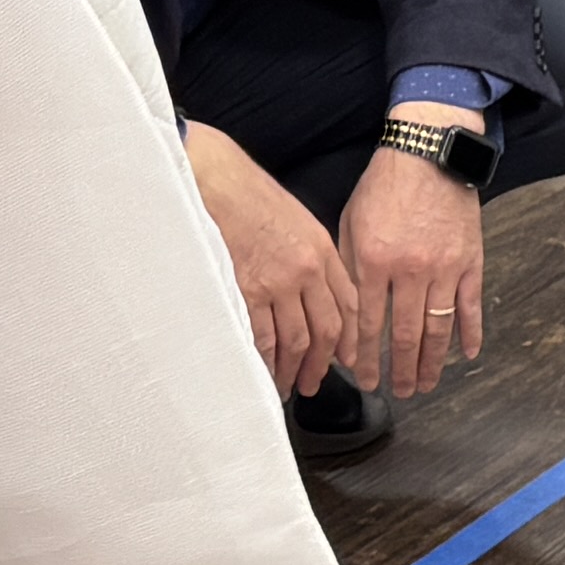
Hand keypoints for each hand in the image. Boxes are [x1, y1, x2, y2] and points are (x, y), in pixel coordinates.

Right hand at [185, 120, 356, 399]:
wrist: (215, 179)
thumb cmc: (249, 196)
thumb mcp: (297, 220)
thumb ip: (313, 257)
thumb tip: (316, 295)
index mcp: (322, 251)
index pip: (347, 305)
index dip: (349, 339)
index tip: (348, 360)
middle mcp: (305, 270)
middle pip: (325, 329)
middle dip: (322, 363)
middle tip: (315, 382)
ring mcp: (276, 282)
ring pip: (295, 340)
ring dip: (293, 369)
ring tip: (288, 385)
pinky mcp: (245, 290)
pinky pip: (261, 338)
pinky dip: (265, 362)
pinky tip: (263, 372)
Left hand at [338, 126, 488, 400]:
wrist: (428, 153)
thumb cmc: (384, 186)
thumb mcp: (350, 223)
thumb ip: (350, 269)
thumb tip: (350, 316)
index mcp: (374, 261)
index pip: (369, 324)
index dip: (366, 358)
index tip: (364, 380)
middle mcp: (410, 271)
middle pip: (405, 335)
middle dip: (400, 369)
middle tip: (399, 392)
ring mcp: (444, 268)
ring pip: (438, 328)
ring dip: (431, 362)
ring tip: (426, 384)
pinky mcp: (470, 261)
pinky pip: (471, 306)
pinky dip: (469, 334)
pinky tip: (465, 356)